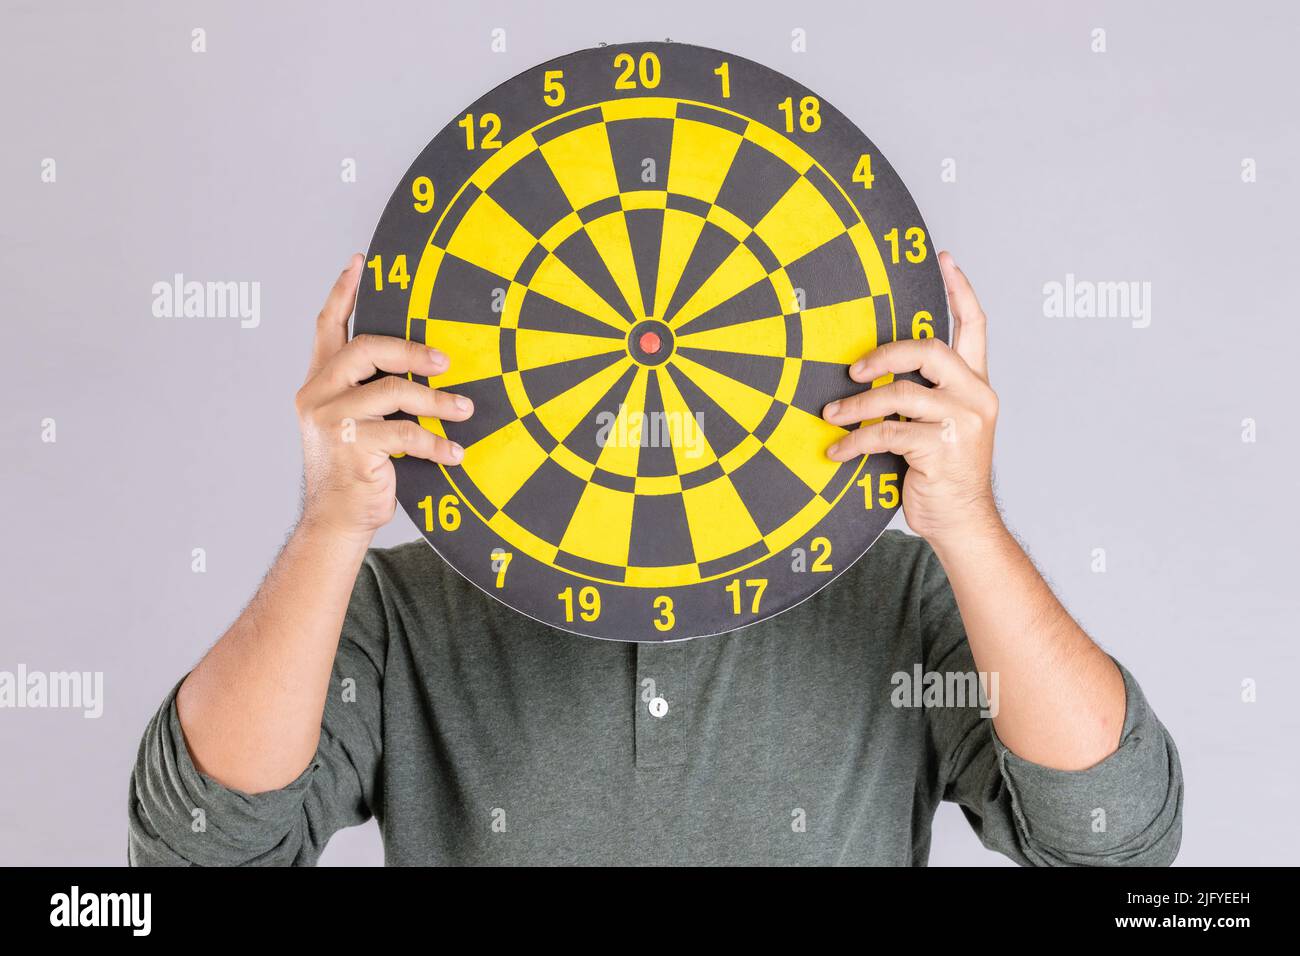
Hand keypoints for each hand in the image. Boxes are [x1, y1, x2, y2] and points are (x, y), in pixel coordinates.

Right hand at [294, 255, 472, 541]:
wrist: (336, 519)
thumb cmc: (356, 470)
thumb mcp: (357, 423)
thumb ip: (372, 391)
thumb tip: (425, 364)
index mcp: (319, 382)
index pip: (327, 327)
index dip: (344, 292)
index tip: (362, 262)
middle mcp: (318, 394)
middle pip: (365, 349)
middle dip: (410, 350)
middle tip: (444, 361)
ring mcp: (332, 419)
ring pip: (393, 391)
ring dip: (437, 402)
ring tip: (465, 411)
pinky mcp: (352, 445)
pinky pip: (406, 432)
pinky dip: (436, 443)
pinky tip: (455, 453)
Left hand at [821, 251, 999, 547]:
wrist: (962, 522)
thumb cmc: (941, 474)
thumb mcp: (938, 427)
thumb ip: (921, 396)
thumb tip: (869, 374)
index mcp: (976, 386)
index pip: (975, 327)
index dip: (960, 290)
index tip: (944, 259)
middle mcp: (975, 397)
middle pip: (930, 350)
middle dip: (884, 354)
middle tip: (852, 372)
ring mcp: (963, 422)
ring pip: (901, 394)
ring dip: (857, 406)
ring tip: (831, 416)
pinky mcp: (943, 448)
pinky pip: (887, 433)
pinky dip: (855, 441)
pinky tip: (836, 450)